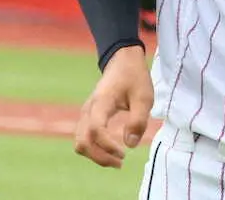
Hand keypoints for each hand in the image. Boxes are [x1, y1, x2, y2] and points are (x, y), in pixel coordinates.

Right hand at [74, 46, 153, 167]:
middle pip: (82, 142)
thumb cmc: (135, 78)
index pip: (96, 130)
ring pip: (80, 142)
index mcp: (101, 102)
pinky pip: (84, 138)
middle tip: (120, 163)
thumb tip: (130, 145)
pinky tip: (111, 150)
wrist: (123, 62)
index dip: (107, 146)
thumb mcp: (144, 96)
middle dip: (99, 157)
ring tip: (117, 160)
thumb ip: (138, 120)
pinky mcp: (88, 117)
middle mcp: (88, 110)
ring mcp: (85, 114)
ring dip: (95, 155)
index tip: (124, 153)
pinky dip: (94, 148)